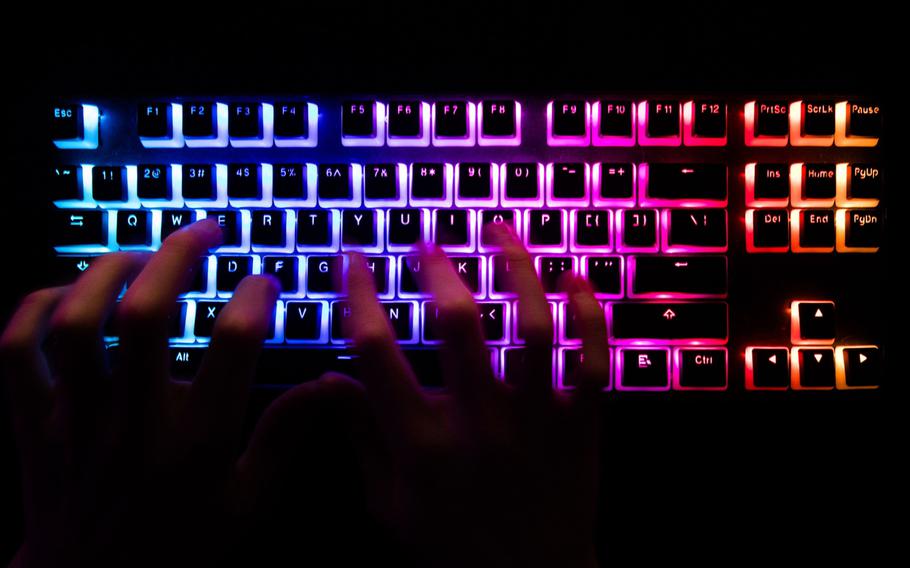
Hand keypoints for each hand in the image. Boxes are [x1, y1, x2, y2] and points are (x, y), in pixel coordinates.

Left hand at [1, 219, 359, 567]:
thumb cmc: (177, 548)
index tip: (264, 283)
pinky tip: (70, 291)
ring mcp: (75, 419)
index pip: (231, 345)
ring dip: (108, 271)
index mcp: (196, 441)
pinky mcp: (33, 422)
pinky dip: (36, 307)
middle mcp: (134, 421)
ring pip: (77, 323)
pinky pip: (17, 351)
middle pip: (146, 315)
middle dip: (179, 256)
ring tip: (141, 253)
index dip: (253, 297)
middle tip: (206, 229)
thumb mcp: (247, 503)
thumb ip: (285, 438)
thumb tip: (329, 384)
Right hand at [344, 224, 606, 567]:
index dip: (360, 297)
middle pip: (458, 324)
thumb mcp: (387, 505)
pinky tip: (574, 276)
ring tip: (499, 229)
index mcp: (422, 443)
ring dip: (516, 268)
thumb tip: (327, 380)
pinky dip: (589, 313)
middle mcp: (480, 422)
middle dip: (437, 271)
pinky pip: (593, 357)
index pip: (378, 352)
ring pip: (531, 326)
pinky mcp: (583, 424)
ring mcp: (538, 420)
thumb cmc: (451, 548)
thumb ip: (358, 439)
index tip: (354, 263)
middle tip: (426, 243)